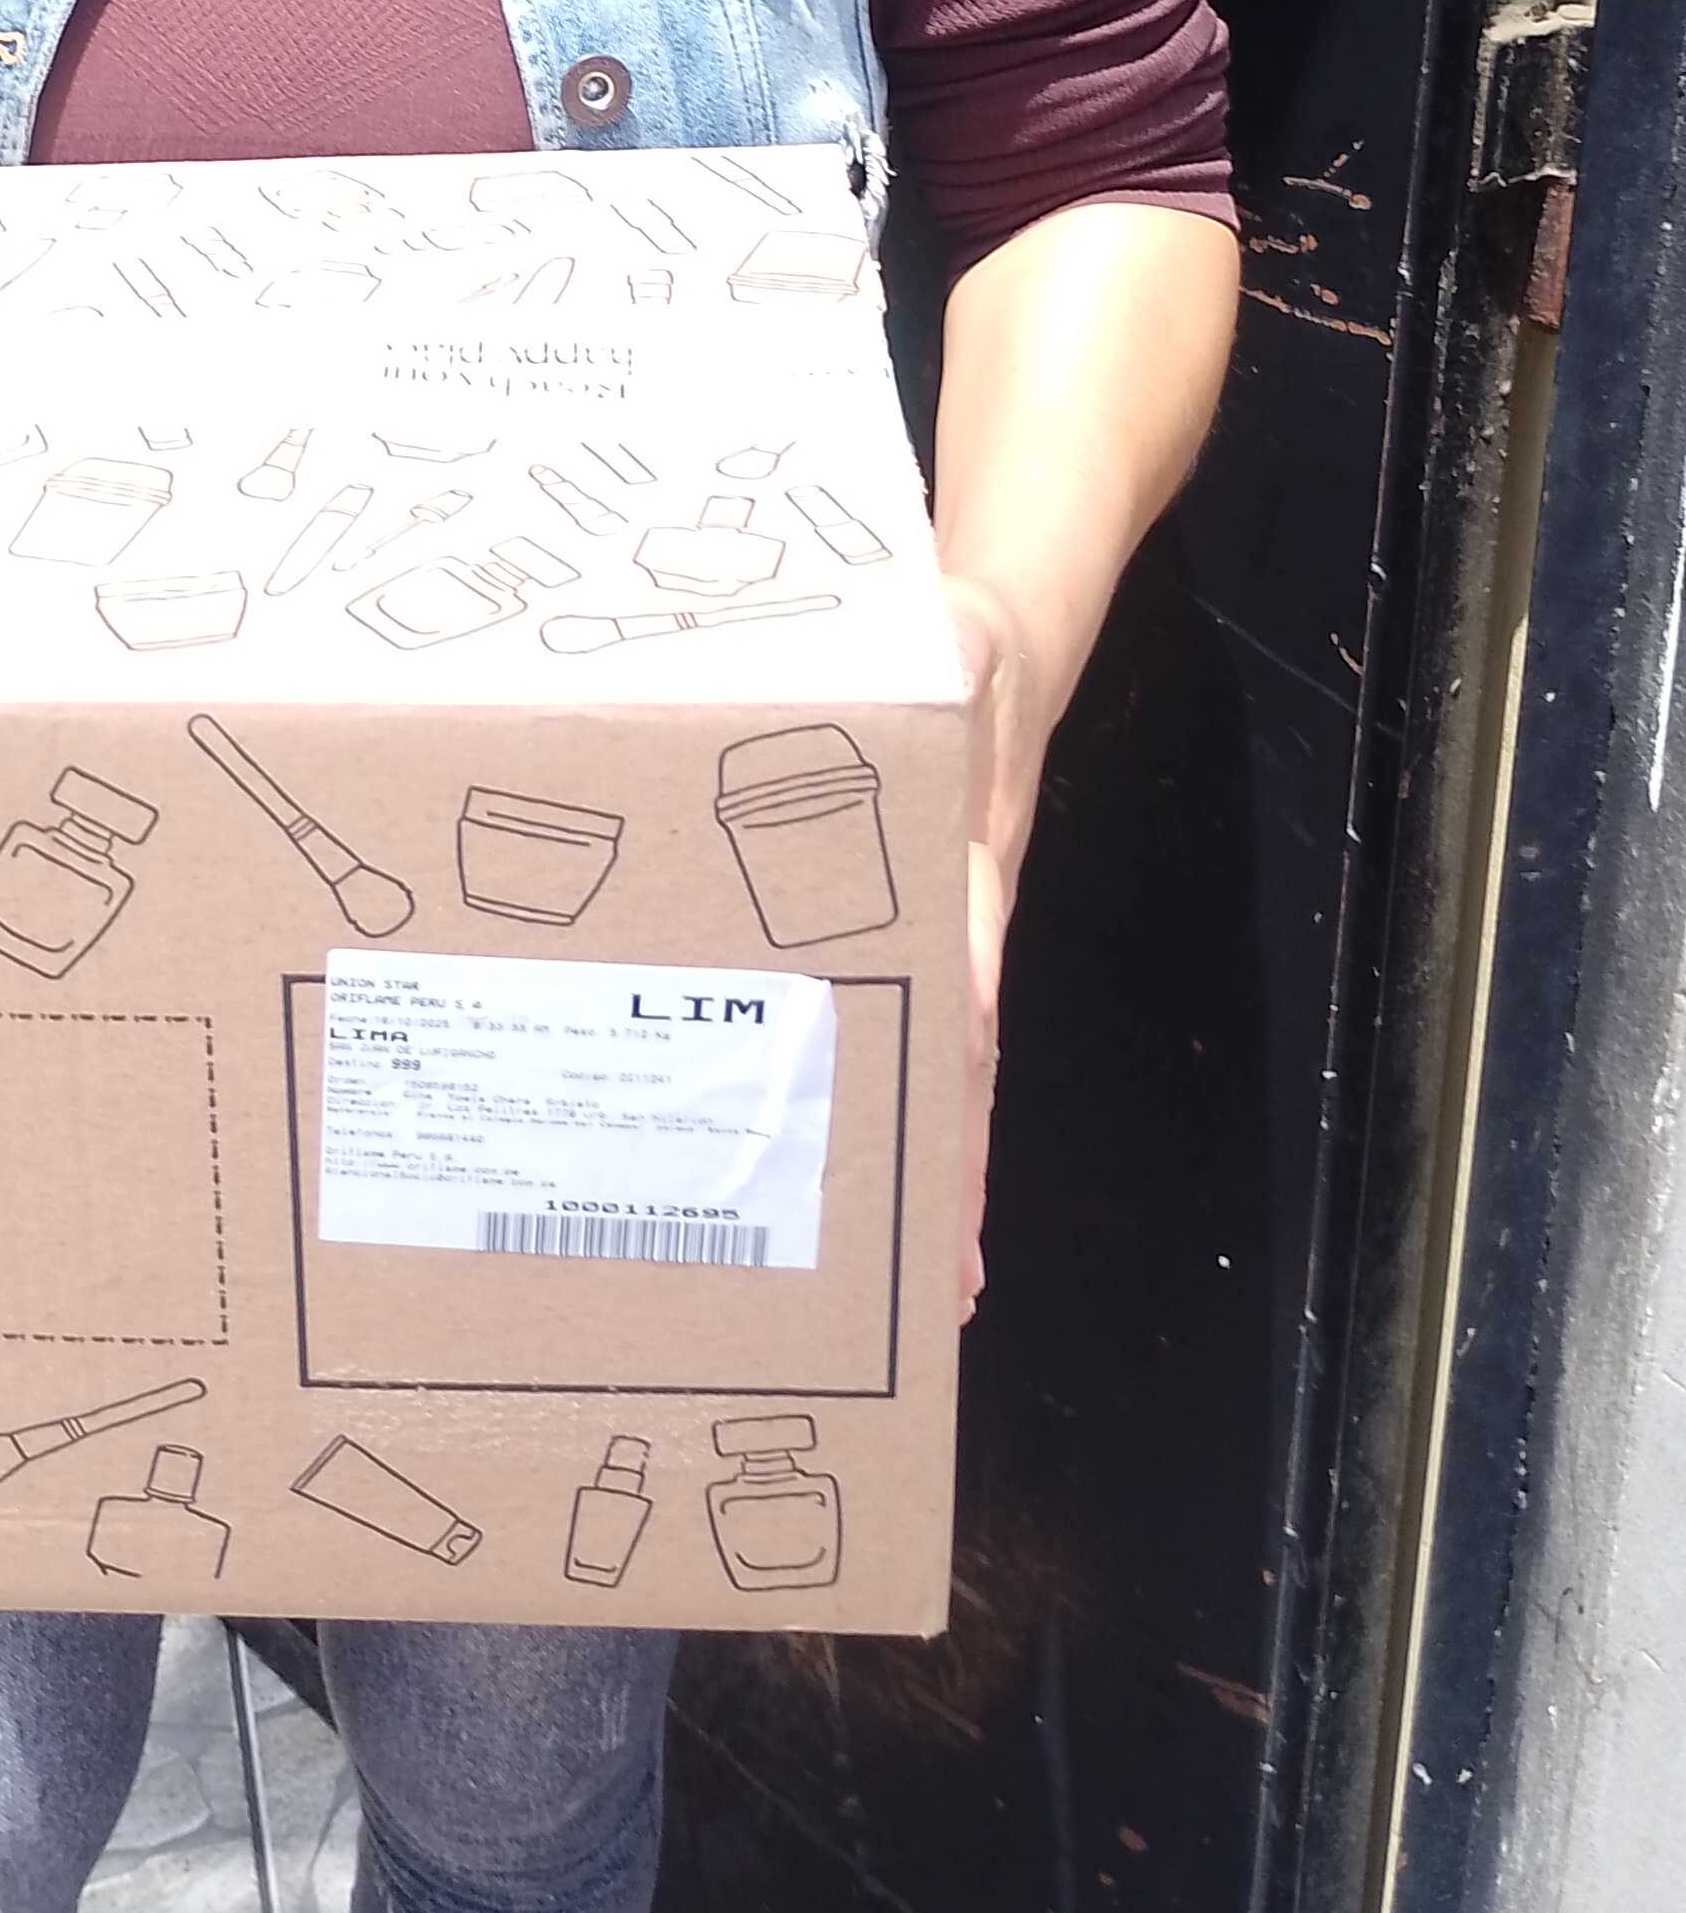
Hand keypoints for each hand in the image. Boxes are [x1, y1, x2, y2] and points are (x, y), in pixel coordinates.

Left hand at [936, 569, 1038, 1323]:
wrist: (999, 643)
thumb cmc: (964, 644)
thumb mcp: (960, 629)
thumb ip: (957, 637)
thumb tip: (954, 635)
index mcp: (968, 841)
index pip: (968, 932)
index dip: (957, 1000)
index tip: (949, 1080)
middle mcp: (965, 910)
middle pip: (964, 1046)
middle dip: (953, 1153)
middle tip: (940, 1269)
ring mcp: (948, 937)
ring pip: (950, 1065)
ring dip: (942, 1168)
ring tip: (933, 1283)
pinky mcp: (921, 943)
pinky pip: (922, 1040)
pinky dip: (926, 1119)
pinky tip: (912, 1200)